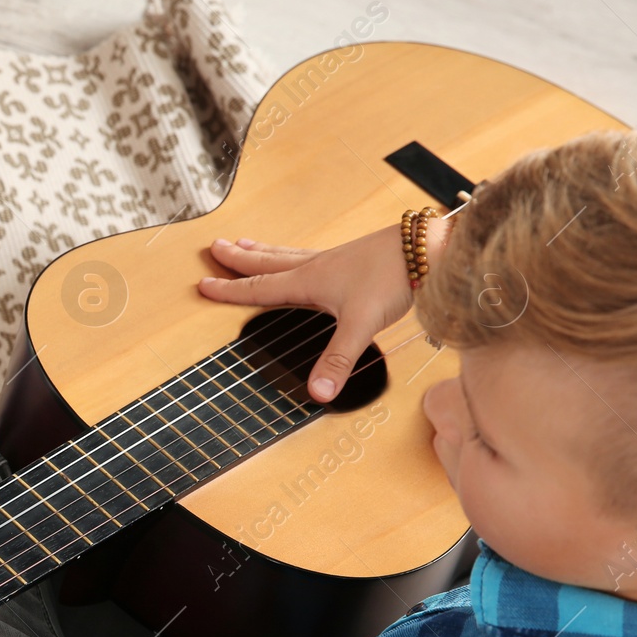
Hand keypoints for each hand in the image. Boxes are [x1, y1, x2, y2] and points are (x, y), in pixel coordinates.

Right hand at [196, 217, 450, 401]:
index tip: (204, 284)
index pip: (260, 287)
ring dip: (263, 251)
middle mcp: (317, 266)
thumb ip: (336, 360)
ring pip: (287, 254)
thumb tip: (317, 393)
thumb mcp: (361, 325)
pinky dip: (295, 253)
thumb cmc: (395, 278)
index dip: (230, 289)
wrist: (433, 249)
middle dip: (239, 260)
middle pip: (268, 262)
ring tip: (245, 242)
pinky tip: (305, 258)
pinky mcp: (354, 257)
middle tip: (215, 249)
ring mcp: (335, 259)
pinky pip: (311, 254)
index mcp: (309, 281)